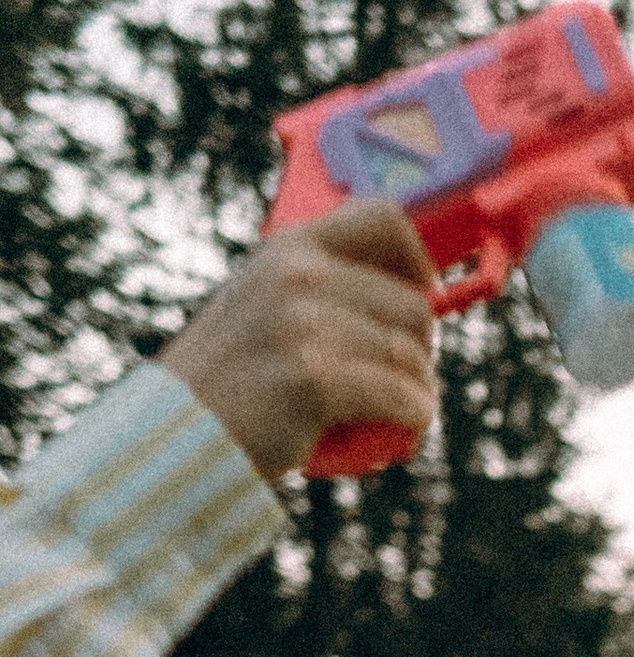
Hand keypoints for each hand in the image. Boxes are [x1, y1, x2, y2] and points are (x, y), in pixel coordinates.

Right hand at [159, 202, 437, 483]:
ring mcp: (302, 326)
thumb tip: (410, 289)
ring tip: (405, 415)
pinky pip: (400, 397)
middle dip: (423, 351)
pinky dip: (415, 419)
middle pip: (413, 306)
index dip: (420, 260)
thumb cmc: (236, 377)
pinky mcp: (312, 381)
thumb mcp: (267, 304)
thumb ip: (319, 288)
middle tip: (406, 380)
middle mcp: (297, 276)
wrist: (183, 430)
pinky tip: (406, 433)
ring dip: (421, 392)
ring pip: (411, 357)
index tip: (423, 297)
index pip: (385, 219)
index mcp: (290, 249)